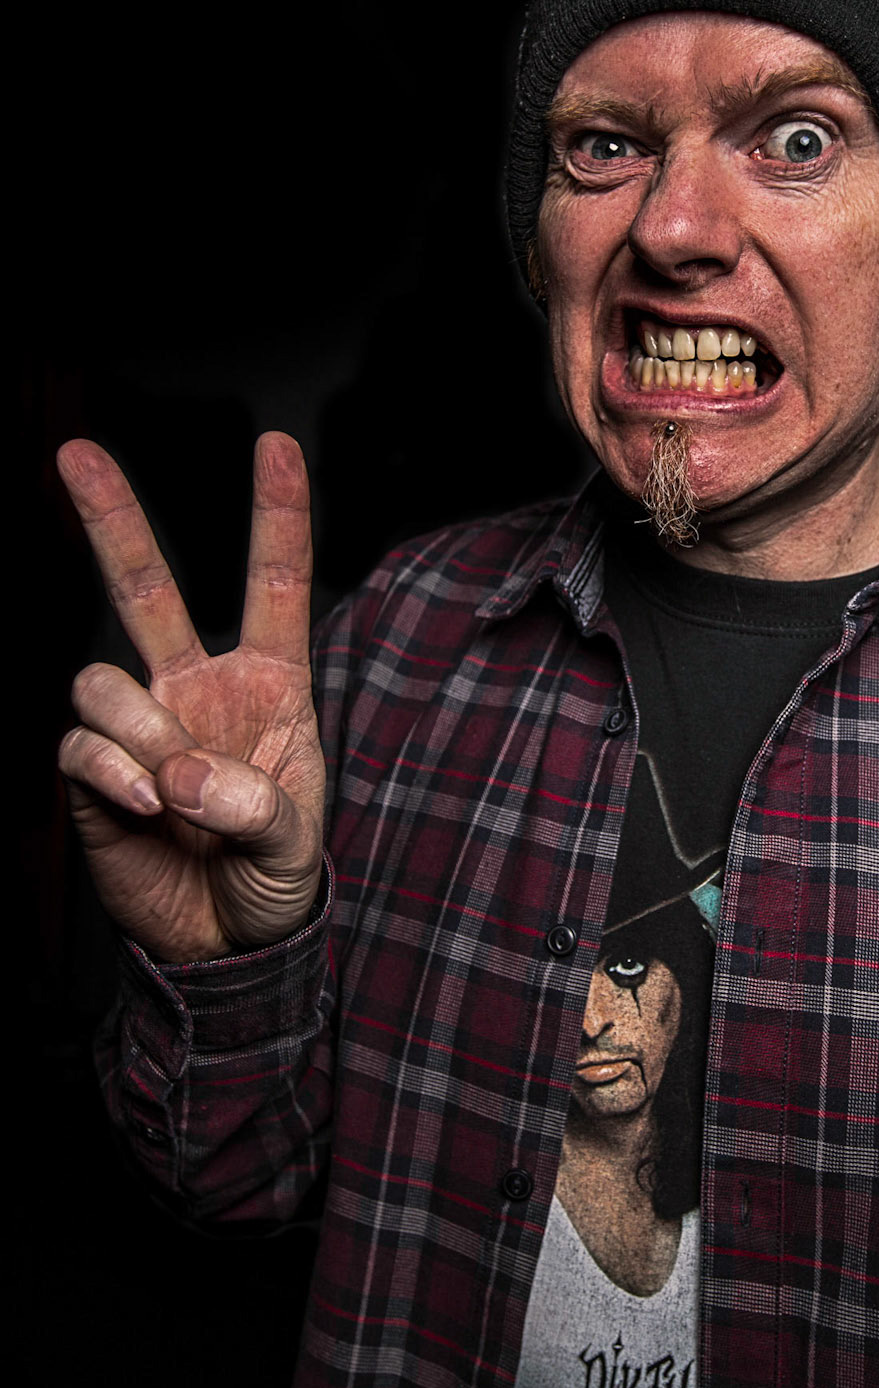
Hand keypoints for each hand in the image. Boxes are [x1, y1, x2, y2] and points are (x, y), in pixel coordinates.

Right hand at [56, 433, 325, 963]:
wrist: (224, 945)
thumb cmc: (272, 880)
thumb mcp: (296, 849)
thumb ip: (258, 807)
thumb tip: (181, 774)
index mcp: (269, 683)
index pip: (273, 584)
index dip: (275, 514)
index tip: (275, 443)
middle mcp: (196, 687)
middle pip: (146, 588)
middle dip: (112, 519)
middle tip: (73, 452)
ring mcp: (140, 725)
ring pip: (102, 679)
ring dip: (139, 732)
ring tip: (174, 795)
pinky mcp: (94, 773)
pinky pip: (81, 745)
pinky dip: (109, 772)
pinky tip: (142, 806)